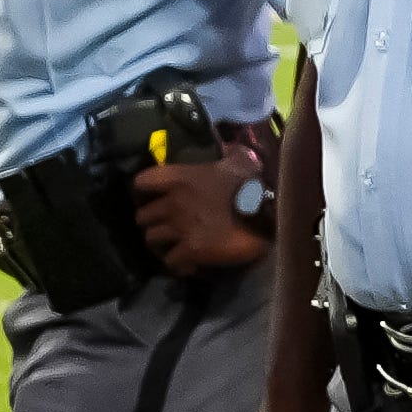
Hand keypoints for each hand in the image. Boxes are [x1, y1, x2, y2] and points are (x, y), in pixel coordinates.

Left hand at [130, 154, 269, 275]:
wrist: (270, 214)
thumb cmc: (253, 185)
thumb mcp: (238, 162)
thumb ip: (227, 154)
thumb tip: (229, 146)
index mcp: (180, 178)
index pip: (142, 182)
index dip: (144, 192)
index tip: (154, 198)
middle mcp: (173, 202)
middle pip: (142, 217)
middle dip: (153, 222)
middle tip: (167, 227)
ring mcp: (180, 228)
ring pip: (151, 240)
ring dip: (162, 244)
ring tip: (175, 248)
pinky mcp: (191, 250)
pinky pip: (171, 261)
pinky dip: (178, 265)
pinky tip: (190, 265)